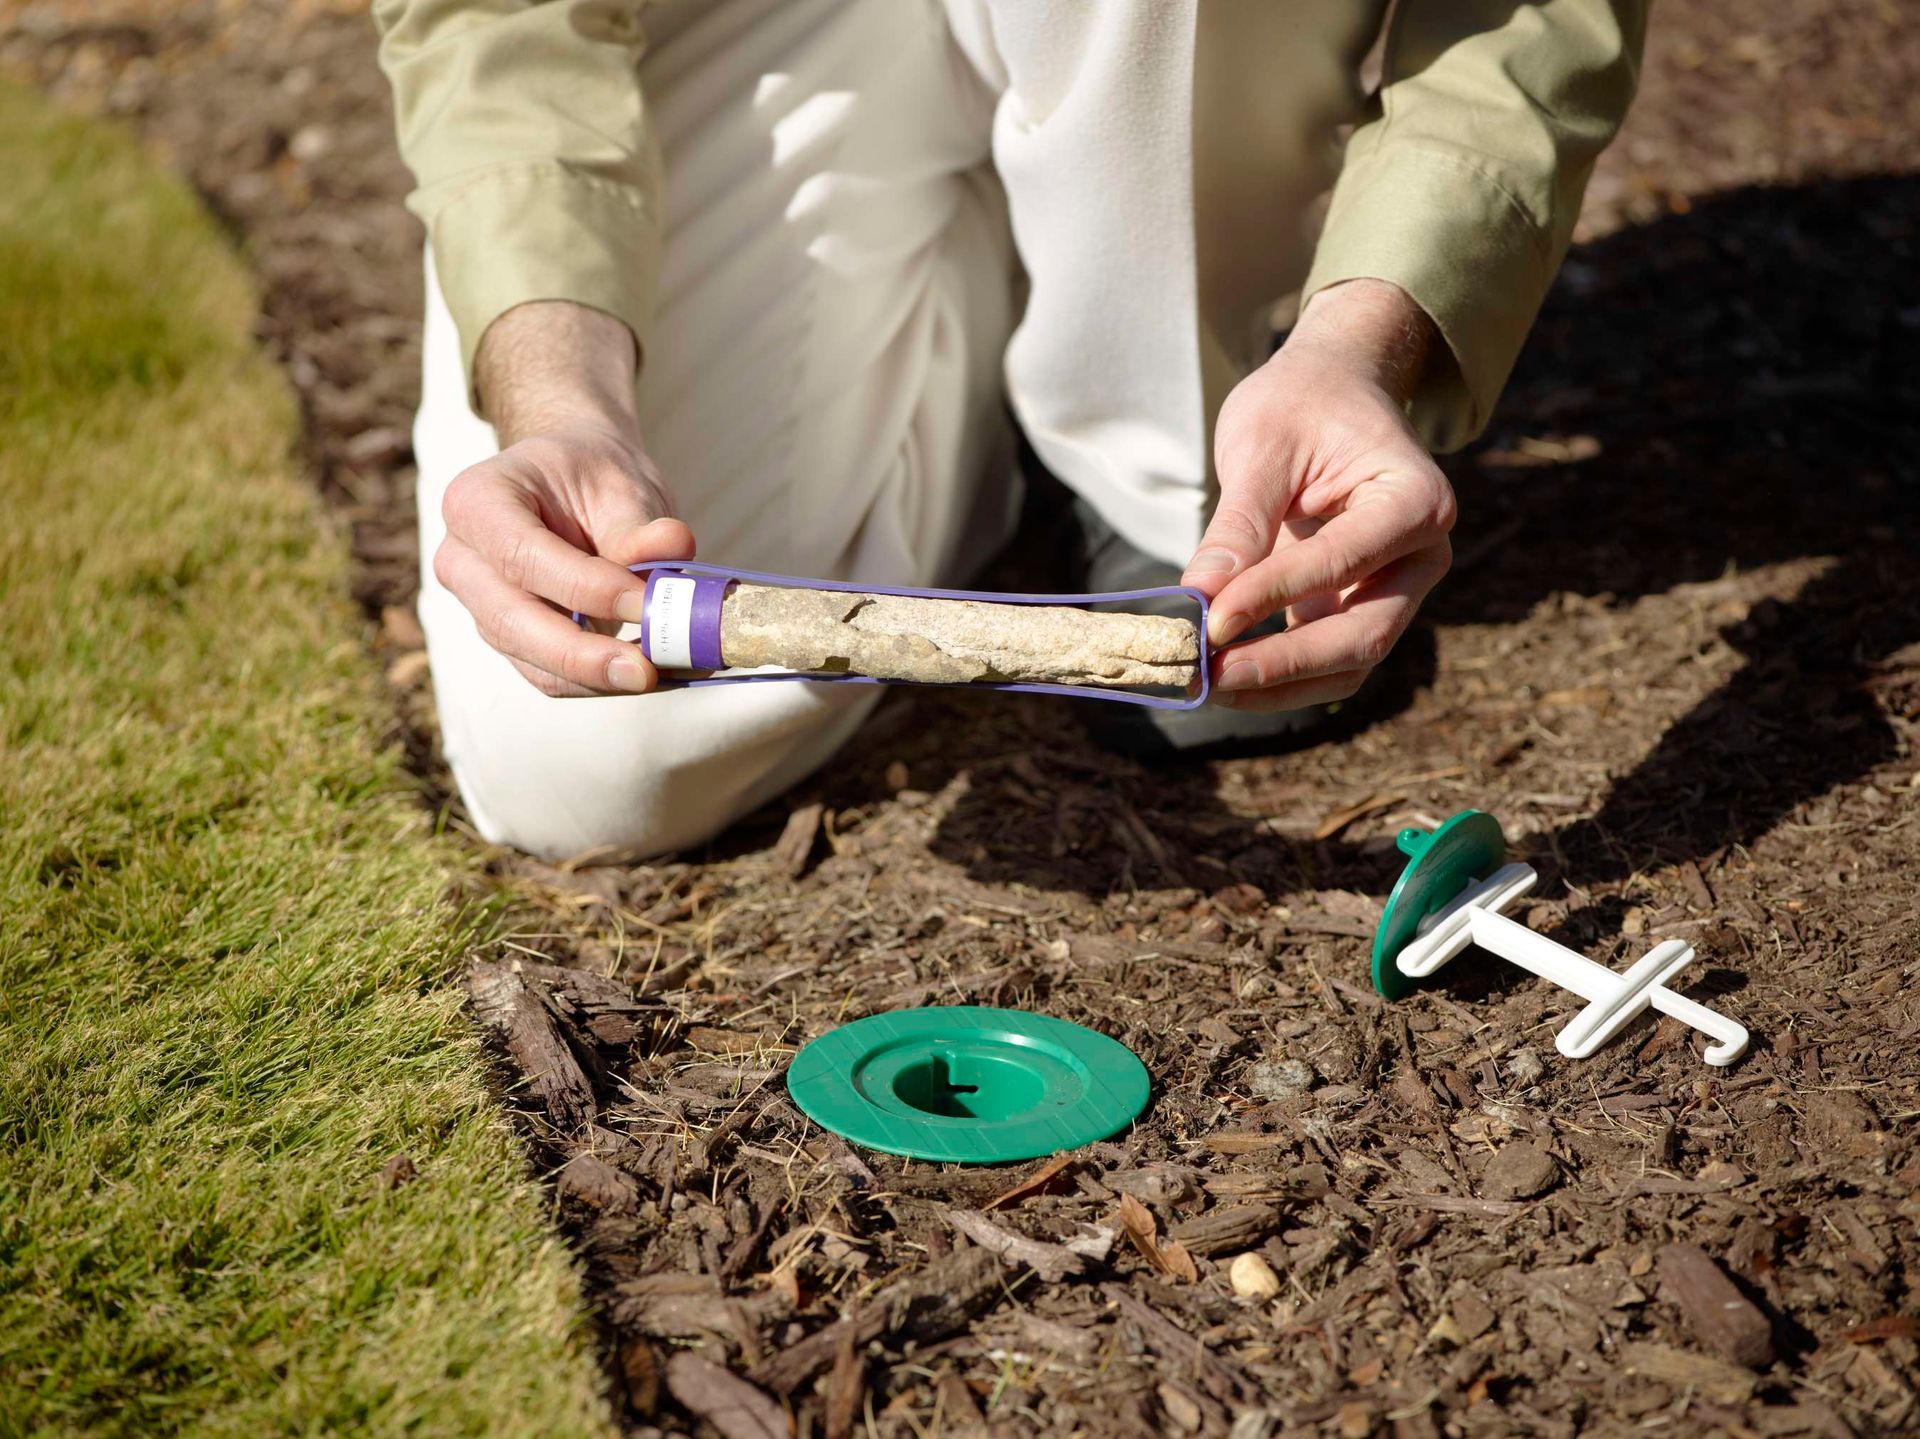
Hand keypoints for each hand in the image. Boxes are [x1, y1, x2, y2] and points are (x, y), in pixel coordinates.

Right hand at [431, 302, 694, 696]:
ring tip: (662, 673)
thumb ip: (639, 524)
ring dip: (597, 676)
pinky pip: (550, 676)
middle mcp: (463, 559)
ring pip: (531, 660)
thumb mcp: (619, 483)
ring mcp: (479, 607)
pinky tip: (649, 676)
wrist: (572, 484)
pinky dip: (600, 682)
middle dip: (582, 655)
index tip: (645, 604)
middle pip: (512, 622)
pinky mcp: (509, 641)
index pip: (520, 555)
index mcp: (475, 501)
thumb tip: (674, 546)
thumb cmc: (591, 475)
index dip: (584, 588)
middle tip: (647, 670)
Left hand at [1181, 279, 1455, 710]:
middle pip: (1362, 634)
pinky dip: (1277, 678)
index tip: (1208, 620)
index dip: (1273, 596)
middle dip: (1281, 664)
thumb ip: (1239, 525)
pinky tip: (1220, 676)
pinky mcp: (1361, 609)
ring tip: (1204, 686)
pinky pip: (1327, 663)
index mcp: (1415, 500)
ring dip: (1276, 685)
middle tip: (1207, 676)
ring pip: (1348, 665)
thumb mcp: (1261, 448)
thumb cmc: (1300, 406)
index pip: (1341, 561)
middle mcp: (1422, 554)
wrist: (1331, 392)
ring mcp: (1397, 589)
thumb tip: (1202, 599)